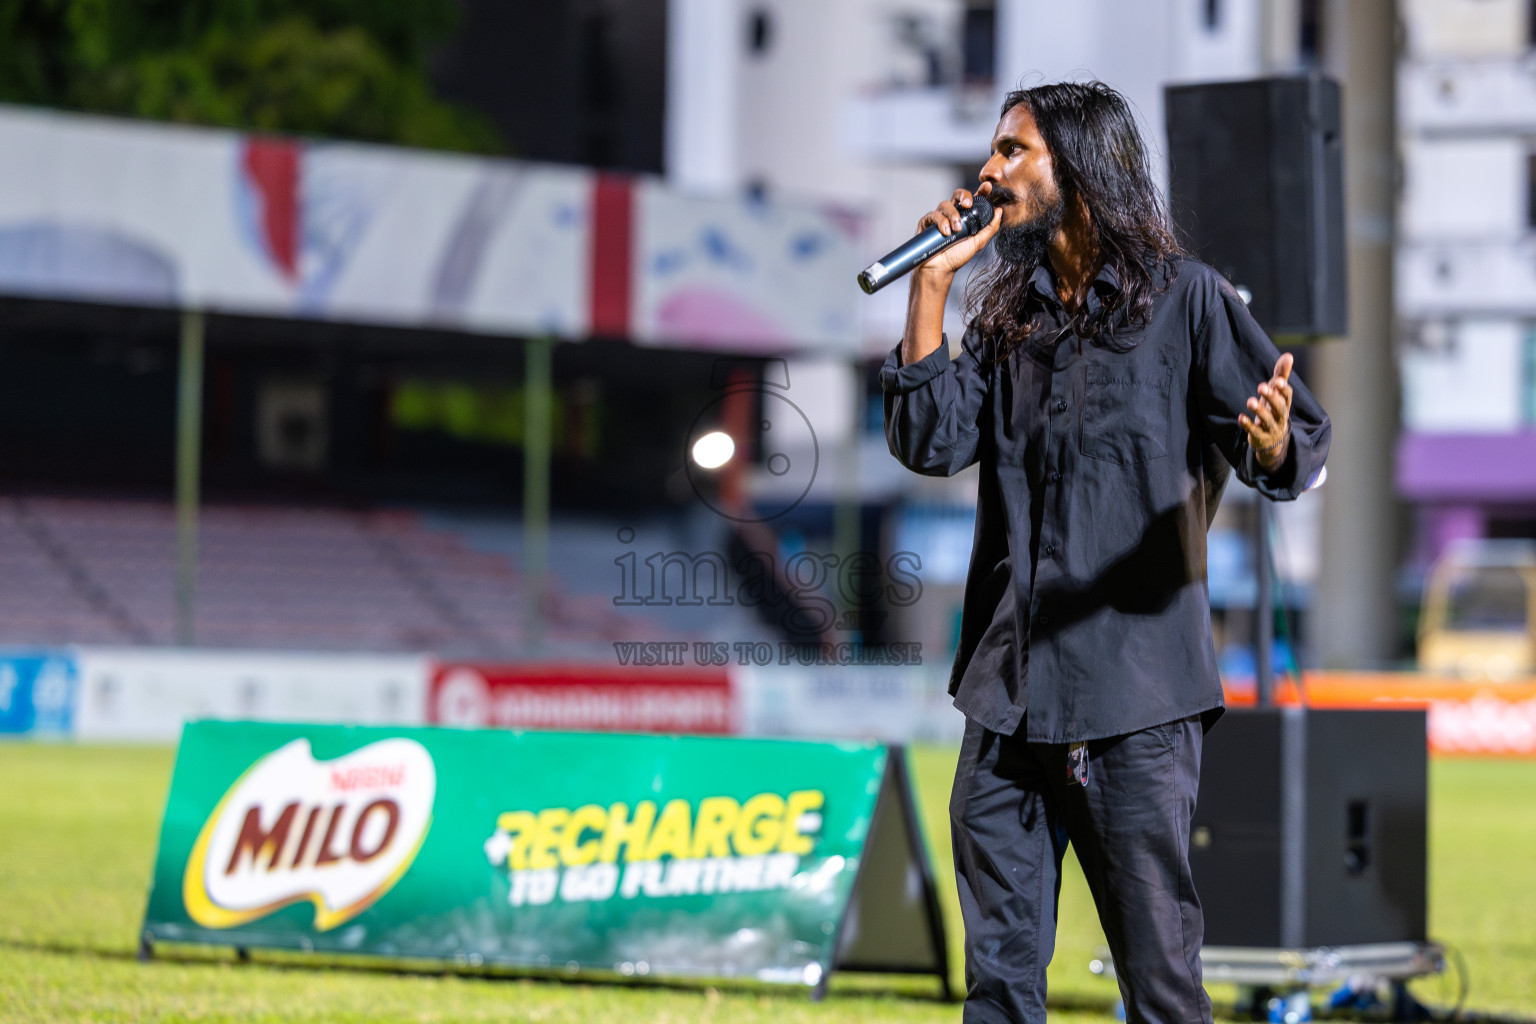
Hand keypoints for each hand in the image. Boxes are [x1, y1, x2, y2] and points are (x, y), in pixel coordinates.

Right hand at [912, 187, 1001, 277]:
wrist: (940, 269)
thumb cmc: (957, 257)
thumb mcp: (978, 242)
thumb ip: (990, 227)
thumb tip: (1000, 210)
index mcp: (966, 217)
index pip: (974, 200)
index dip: (981, 191)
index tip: (988, 187)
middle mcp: (952, 214)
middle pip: (958, 194)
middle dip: (964, 195)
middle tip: (968, 204)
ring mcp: (939, 217)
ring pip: (945, 204)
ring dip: (952, 215)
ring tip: (956, 230)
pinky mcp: (927, 223)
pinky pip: (933, 215)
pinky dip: (940, 222)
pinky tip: (945, 232)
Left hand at [1239, 353, 1293, 470]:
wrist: (1272, 439)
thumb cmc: (1273, 409)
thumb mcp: (1277, 392)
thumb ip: (1281, 375)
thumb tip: (1288, 355)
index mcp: (1284, 404)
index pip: (1288, 396)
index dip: (1283, 389)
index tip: (1277, 381)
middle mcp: (1280, 416)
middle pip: (1279, 408)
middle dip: (1272, 398)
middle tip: (1261, 387)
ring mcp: (1271, 428)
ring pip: (1267, 421)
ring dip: (1259, 411)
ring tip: (1250, 401)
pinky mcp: (1260, 438)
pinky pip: (1255, 432)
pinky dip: (1248, 425)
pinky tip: (1240, 417)